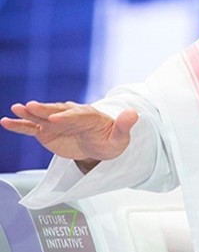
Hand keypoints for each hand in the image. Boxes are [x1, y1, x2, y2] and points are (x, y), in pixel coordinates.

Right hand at [1, 101, 137, 167]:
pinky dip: (19, 125)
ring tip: (15, 110)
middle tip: (30, 107)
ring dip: (29, 114)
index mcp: (90, 116)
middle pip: (57, 112)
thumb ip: (125, 126)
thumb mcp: (121, 136)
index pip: (77, 115)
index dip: (67, 117)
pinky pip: (32, 128)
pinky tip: (6, 122)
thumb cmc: (112, 140)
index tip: (55, 119)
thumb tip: (134, 114)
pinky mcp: (47, 131)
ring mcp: (57, 122)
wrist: (102, 144)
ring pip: (42, 117)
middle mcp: (71, 115)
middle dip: (44, 110)